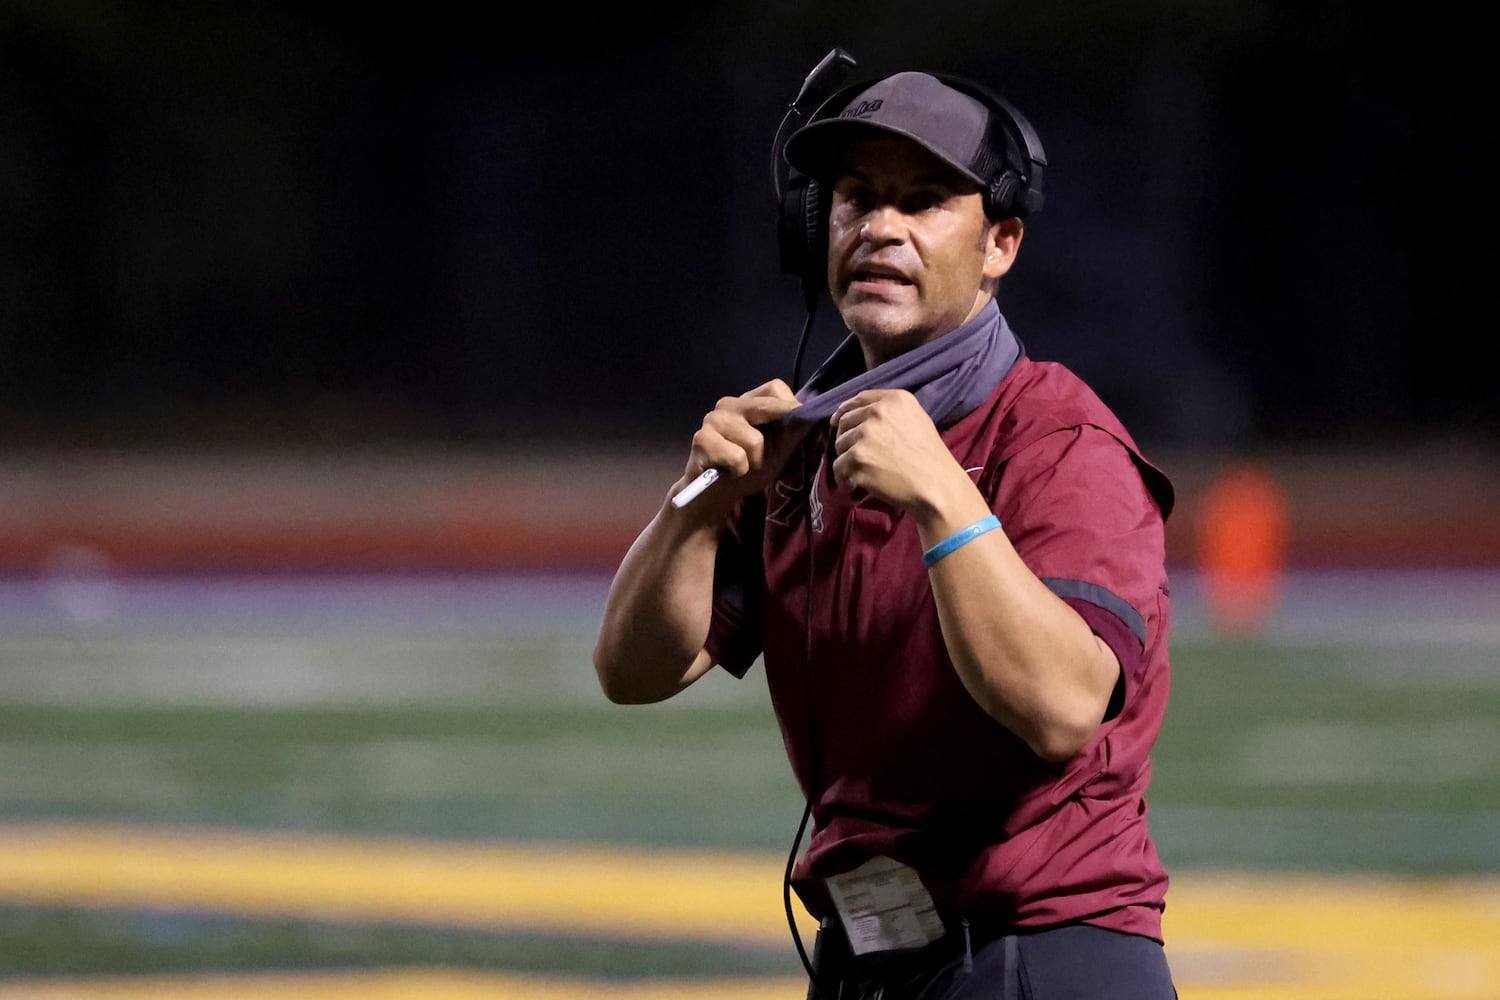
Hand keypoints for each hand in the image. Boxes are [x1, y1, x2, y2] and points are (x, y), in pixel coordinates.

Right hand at [679, 379, 807, 506]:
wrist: (716, 495)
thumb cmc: (749, 469)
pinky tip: (728, 471)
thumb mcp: (778, 450)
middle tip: (762, 458)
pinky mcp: (702, 439)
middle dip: (772, 440)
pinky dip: (739, 470)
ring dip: (754, 462)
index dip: (789, 407)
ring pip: (754, 440)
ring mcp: (713, 419)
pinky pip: (737, 457)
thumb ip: (793, 431)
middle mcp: (729, 404)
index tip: (794, 429)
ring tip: (743, 466)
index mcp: (748, 401)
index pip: (775, 387)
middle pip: (767, 409)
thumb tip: (813, 415)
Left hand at [829, 389, 963, 511]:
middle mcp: (877, 412)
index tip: (837, 421)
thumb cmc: (930, 457)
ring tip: (862, 473)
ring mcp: (865, 435)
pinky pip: (838, 467)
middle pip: (845, 422)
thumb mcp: (917, 420)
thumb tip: (859, 417)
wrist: (937, 485)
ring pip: (840, 446)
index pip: (859, 399)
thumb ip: (890, 412)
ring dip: (847, 460)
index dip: (845, 410)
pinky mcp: (857, 458)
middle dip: (846, 439)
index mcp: (894, 399)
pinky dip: (844, 479)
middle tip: (857, 457)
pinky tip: (855, 485)